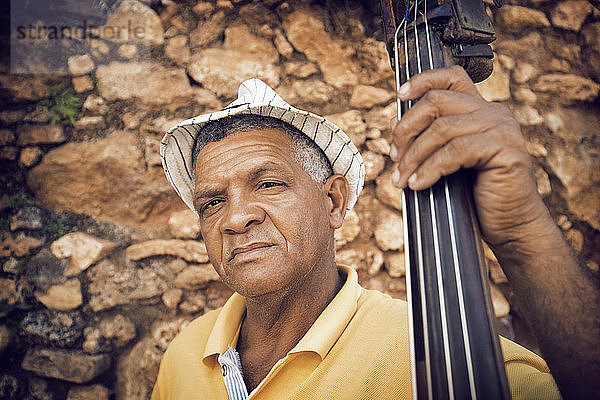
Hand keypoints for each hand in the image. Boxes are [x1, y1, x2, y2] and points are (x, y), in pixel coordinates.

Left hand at [389, 65, 547, 247]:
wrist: (510, 224)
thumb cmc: (476, 196)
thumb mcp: (445, 161)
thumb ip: (426, 138)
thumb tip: (394, 119)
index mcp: (480, 110)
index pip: (452, 78)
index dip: (423, 80)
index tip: (400, 94)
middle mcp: (493, 113)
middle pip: (436, 101)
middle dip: (406, 129)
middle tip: (394, 156)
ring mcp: (502, 129)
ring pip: (441, 129)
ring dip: (413, 156)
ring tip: (401, 179)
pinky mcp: (505, 150)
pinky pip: (455, 151)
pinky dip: (430, 169)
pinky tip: (418, 184)